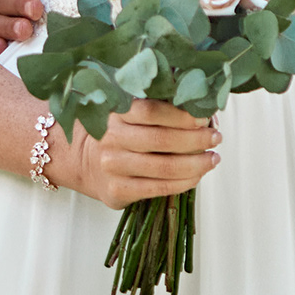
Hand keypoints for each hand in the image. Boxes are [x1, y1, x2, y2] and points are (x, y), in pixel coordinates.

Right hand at [50, 99, 219, 208]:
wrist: (78, 161)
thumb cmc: (113, 132)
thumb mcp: (124, 110)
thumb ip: (154, 104)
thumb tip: (199, 106)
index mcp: (115, 113)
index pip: (151, 111)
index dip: (182, 115)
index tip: (204, 117)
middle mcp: (111, 139)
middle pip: (162, 140)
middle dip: (197, 140)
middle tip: (216, 138)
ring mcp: (112, 167)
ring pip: (164, 167)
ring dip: (196, 164)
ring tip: (213, 159)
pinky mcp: (117, 190)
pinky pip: (158, 188)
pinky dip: (183, 183)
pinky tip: (197, 176)